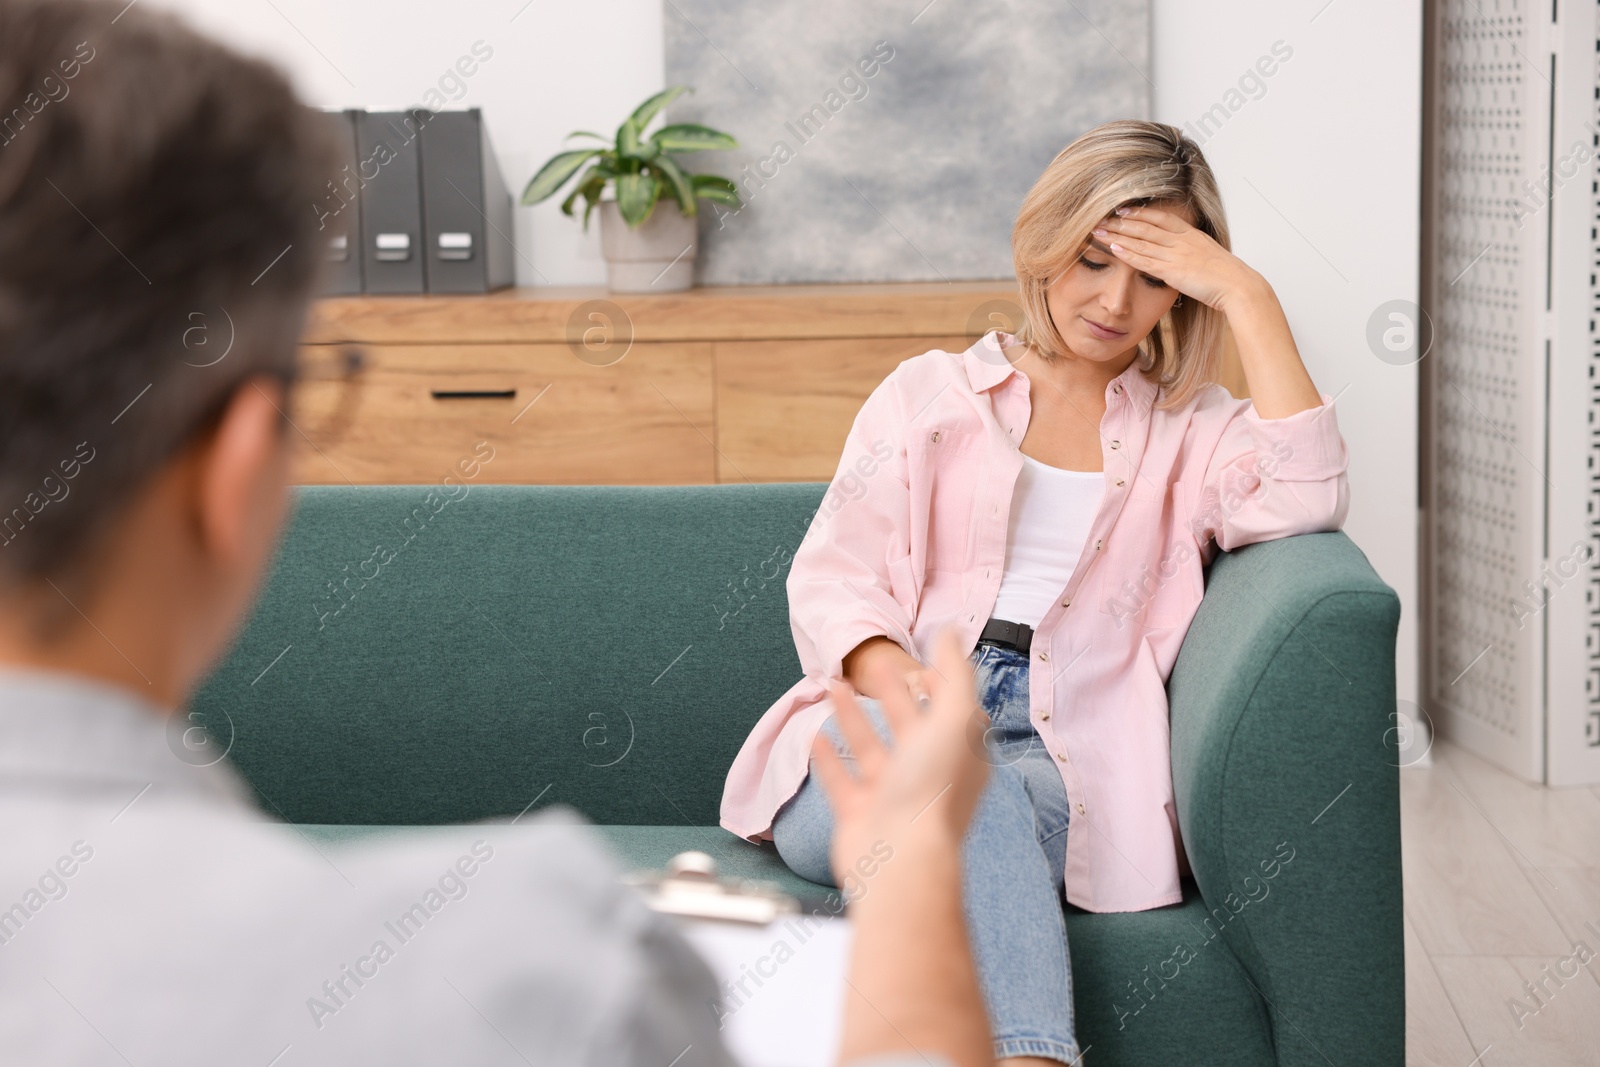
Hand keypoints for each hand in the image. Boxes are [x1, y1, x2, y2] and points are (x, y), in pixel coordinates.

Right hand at [810, 625, 989, 894]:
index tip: (921, 660)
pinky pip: (842, 780)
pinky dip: (829, 757)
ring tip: (832, 686)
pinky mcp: (859, 814)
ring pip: (871, 748)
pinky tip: (815, 735)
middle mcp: (928, 775)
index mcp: (959, 755)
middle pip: (910, 726)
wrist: (898, 860)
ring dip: (852, 717)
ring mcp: (891, 796)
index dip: (939, 684)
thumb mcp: (953, 719)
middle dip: (892, 694)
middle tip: (871, 665)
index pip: (952, 711)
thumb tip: (950, 630)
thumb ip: (954, 672)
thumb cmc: (930, 791)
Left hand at [1095, 203, 1258, 311]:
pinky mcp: (1172, 271)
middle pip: (1145, 226)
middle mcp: (1181, 240)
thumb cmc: (1227, 275)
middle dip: (1121, 222)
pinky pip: (1145, 260)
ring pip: (1141, 241)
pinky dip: (1128, 254)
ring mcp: (1176, 255)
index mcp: (1191, 234)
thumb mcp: (1209, 256)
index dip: (1140, 213)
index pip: (1161, 218)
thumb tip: (1186, 255)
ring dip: (1117, 235)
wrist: (1238, 286)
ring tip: (1098, 230)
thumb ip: (1194, 252)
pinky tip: (1113, 248)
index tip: (1123, 210)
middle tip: (1100, 217)